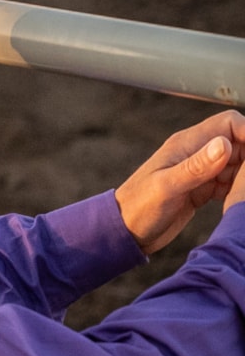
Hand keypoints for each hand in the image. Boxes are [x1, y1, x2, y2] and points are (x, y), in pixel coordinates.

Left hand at [115, 110, 244, 253]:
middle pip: (238, 143)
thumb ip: (196, 166)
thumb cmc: (137, 208)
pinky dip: (239, 188)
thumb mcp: (167, 187)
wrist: (123, 232)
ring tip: (244, 192)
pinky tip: (239, 201)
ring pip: (237, 163)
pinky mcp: (202, 190)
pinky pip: (230, 182)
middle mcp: (195, 153)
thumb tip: (225, 143)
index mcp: (186, 144)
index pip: (229, 124)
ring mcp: (199, 172)